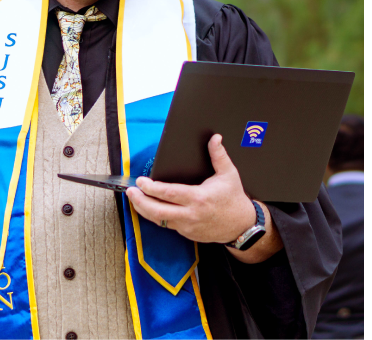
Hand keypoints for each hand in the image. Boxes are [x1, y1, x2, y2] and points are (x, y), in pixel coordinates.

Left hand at [125, 133, 256, 243]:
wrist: (240, 225)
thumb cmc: (233, 198)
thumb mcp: (229, 173)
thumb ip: (219, 155)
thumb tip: (215, 138)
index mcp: (198, 198)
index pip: (168, 194)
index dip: (152, 188)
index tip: (141, 181)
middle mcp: (190, 214)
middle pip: (157, 211)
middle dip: (140, 201)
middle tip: (130, 191)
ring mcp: (186, 226)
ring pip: (159, 220)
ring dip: (144, 210)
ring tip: (134, 199)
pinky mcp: (186, 233)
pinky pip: (167, 225)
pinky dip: (155, 216)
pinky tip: (149, 208)